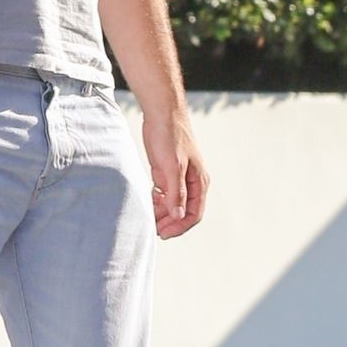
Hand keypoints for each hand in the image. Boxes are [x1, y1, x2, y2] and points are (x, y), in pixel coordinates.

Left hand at [142, 112, 208, 239]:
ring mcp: (179, 177)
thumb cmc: (170, 136)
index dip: (179, 227)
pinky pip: (164, 193)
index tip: (163, 234)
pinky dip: (157, 201)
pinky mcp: (167, 172)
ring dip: (162, 213)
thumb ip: (175, 192)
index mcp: (199, 182)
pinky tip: (148, 201)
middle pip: (183, 212)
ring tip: (147, 217)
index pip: (194, 214)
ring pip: (172, 204)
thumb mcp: (172, 166)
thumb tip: (179, 216)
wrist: (162, 113)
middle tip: (152, 229)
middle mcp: (192, 182)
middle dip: (169, 222)